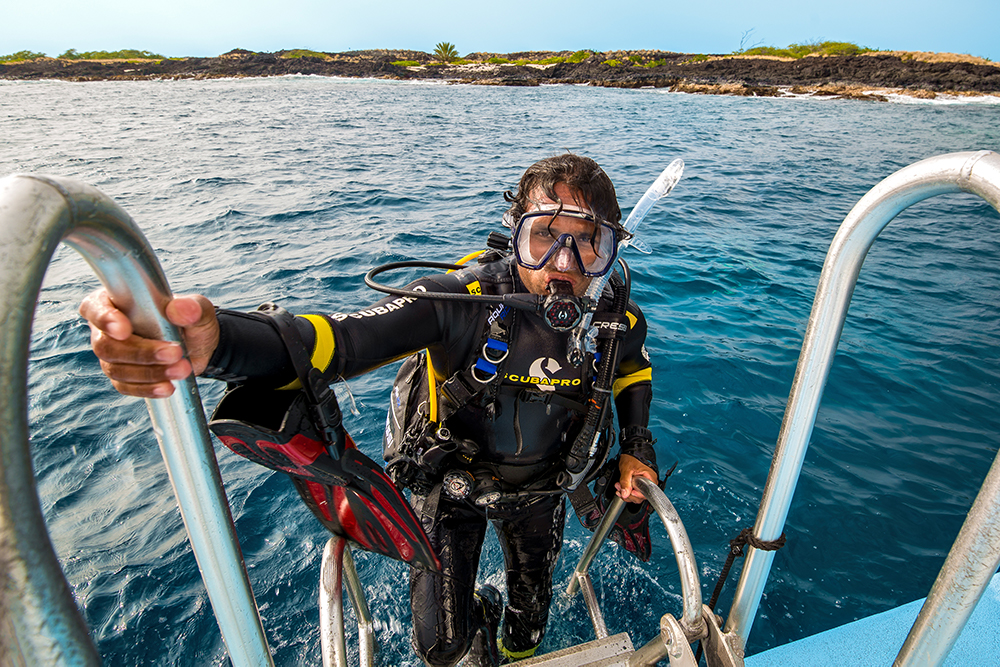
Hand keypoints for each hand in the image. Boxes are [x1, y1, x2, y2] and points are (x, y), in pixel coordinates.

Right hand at [79, 290, 218, 397]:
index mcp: (116, 302)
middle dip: (140, 352)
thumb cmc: (191, 320)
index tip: (124, 331)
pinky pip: (126, 387)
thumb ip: (192, 307)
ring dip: (149, 373)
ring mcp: (114, 355)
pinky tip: (167, 387)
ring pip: (116, 369)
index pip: (95, 307)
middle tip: (174, 353)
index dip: (105, 319)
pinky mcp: (123, 376)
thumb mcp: (198, 310)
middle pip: (105, 346)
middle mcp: (107, 329)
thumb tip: (179, 309)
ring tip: (182, 369)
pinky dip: (147, 388)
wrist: (199, 346)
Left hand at [615, 454, 656, 503]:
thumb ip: (625, 482)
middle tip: (620, 488)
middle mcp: (649, 482)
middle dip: (628, 494)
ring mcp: (645, 484)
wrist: (630, 454)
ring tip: (619, 486)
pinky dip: (627, 492)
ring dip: (626, 493)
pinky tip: (621, 488)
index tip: (630, 492)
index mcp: (650, 478)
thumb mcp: (627, 470)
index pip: (647, 493)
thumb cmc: (631, 458)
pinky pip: (634, 493)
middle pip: (641, 496)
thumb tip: (625, 494)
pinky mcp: (639, 485)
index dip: (638, 495)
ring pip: (637, 496)